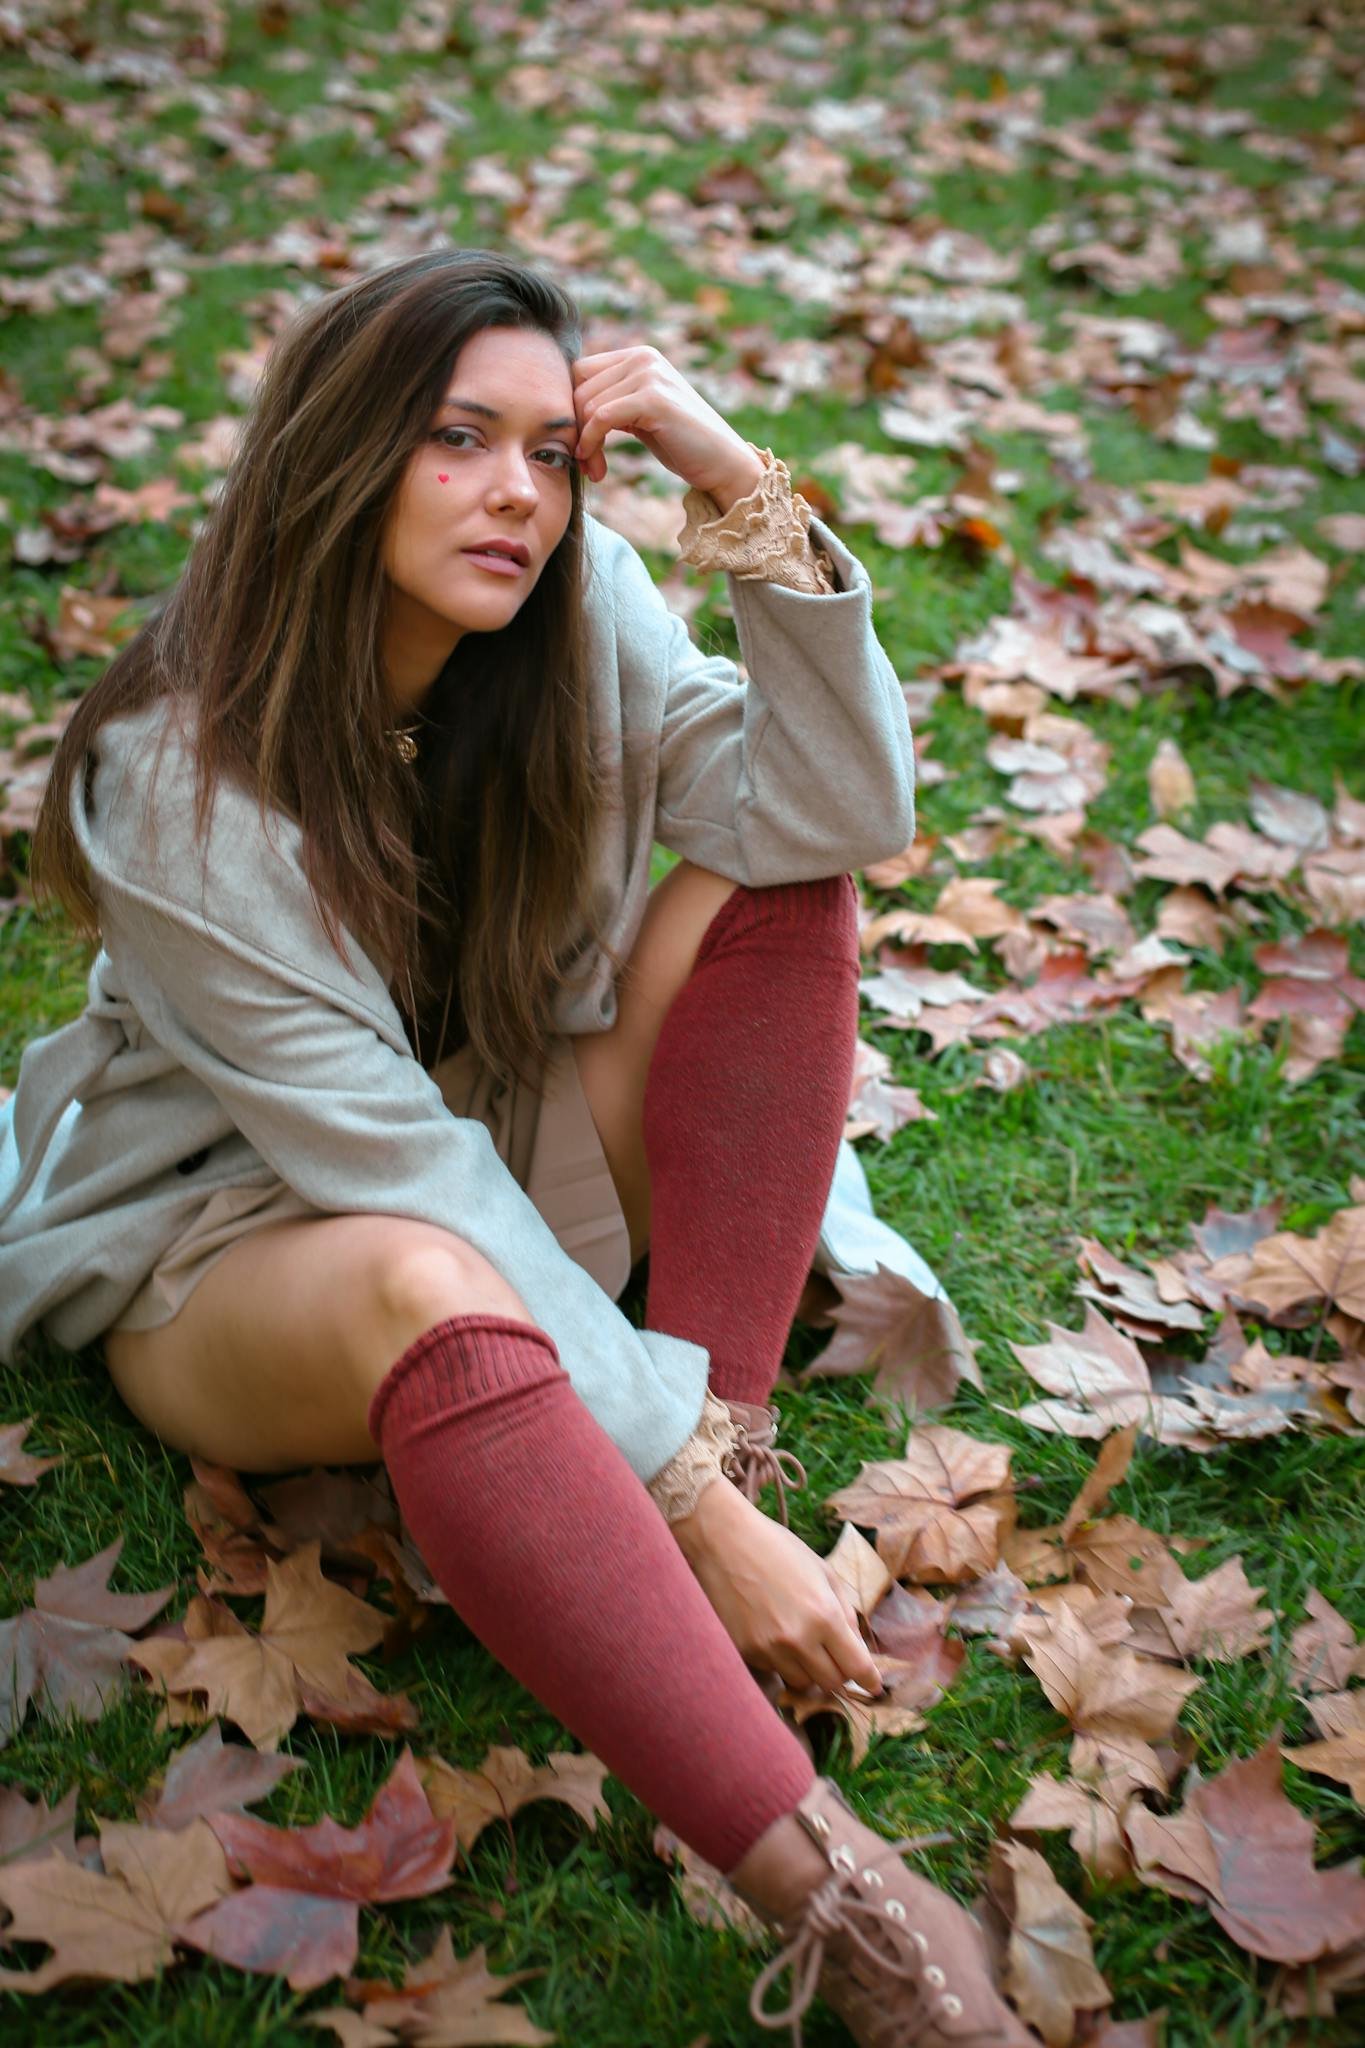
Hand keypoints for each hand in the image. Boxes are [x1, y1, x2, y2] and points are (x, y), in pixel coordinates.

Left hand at [570, 345, 764, 508]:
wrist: (724, 463)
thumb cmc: (682, 445)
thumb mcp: (641, 415)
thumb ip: (613, 400)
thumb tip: (565, 406)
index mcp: (639, 356)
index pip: (580, 372)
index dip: (572, 410)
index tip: (580, 446)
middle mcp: (643, 357)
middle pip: (579, 387)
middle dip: (576, 430)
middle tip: (585, 464)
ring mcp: (649, 374)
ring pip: (587, 404)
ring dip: (584, 444)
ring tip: (594, 469)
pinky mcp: (652, 398)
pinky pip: (600, 417)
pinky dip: (591, 443)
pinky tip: (597, 466)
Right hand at [672, 1478, 884, 1698]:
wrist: (724, 1541)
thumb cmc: (778, 1549)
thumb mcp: (823, 1571)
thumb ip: (845, 1611)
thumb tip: (856, 1646)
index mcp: (824, 1616)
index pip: (856, 1667)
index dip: (869, 1680)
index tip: (873, 1686)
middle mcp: (798, 1639)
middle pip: (831, 1683)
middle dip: (839, 1672)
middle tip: (834, 1655)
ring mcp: (768, 1649)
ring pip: (802, 1683)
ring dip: (809, 1669)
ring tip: (801, 1641)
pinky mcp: (745, 1652)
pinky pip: (773, 1671)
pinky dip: (781, 1661)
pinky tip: (772, 1632)